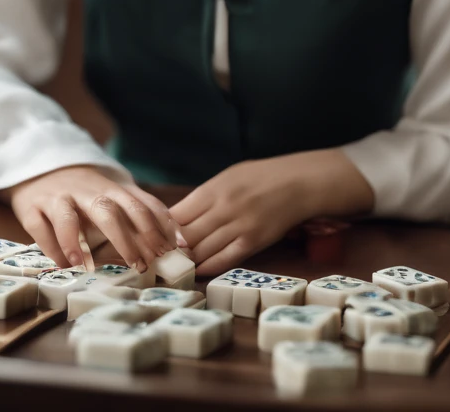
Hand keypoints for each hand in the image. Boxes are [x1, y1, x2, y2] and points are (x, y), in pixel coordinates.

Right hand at [8, 165, 185, 272]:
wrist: (40, 163)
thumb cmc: (86, 190)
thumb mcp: (115, 195)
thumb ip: (141, 214)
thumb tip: (178, 244)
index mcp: (111, 188)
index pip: (138, 203)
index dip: (156, 226)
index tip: (170, 250)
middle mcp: (86, 191)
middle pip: (107, 210)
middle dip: (126, 237)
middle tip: (139, 264)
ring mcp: (57, 197)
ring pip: (67, 216)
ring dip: (77, 241)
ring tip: (86, 266)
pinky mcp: (31, 206)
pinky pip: (39, 226)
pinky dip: (50, 246)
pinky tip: (61, 264)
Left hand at [169, 150, 373, 275]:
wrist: (298, 182)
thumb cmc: (261, 177)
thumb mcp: (228, 177)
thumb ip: (205, 196)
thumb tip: (178, 216)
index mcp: (213, 189)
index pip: (176, 215)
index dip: (161, 231)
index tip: (152, 241)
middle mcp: (222, 207)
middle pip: (185, 235)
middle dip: (169, 251)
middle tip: (157, 262)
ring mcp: (238, 226)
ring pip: (202, 250)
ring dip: (186, 262)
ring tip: (174, 270)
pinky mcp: (253, 241)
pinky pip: (225, 259)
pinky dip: (209, 267)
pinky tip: (199, 272)